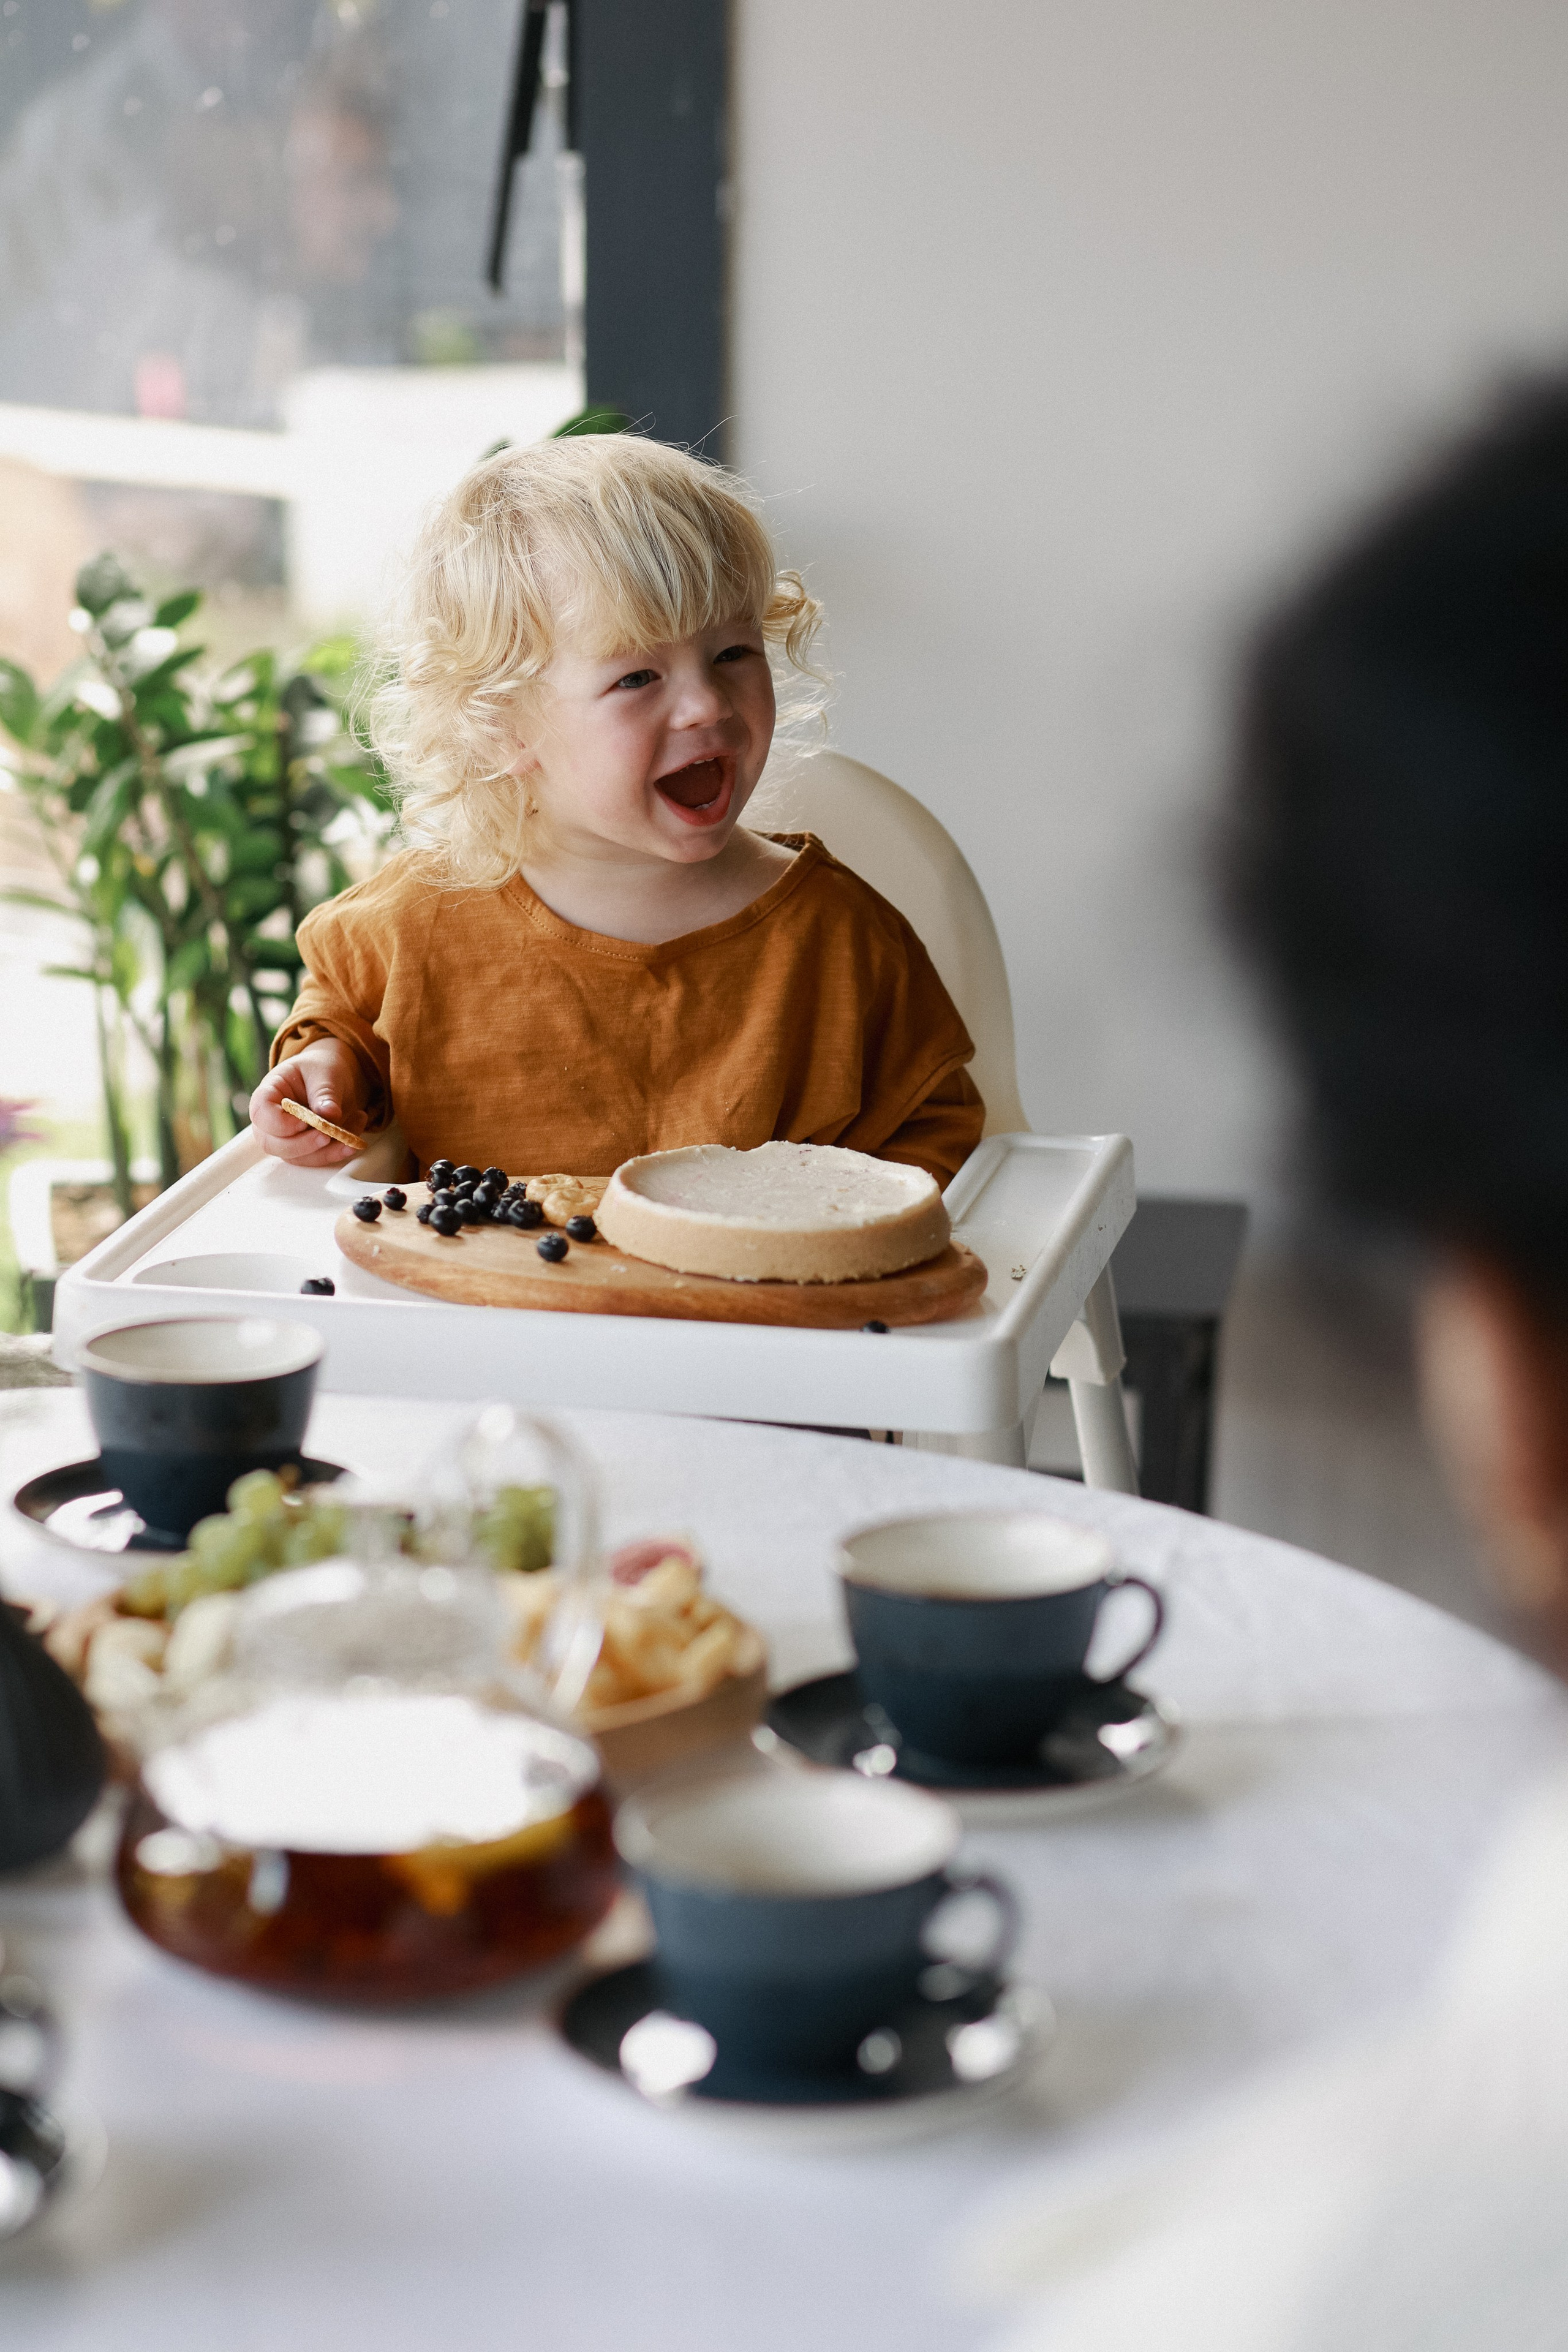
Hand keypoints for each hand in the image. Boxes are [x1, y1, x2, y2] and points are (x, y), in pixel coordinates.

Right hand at [249, 1041, 365, 1166]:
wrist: (331, 1078)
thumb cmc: (320, 1070)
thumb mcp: (325, 1072)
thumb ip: (325, 1092)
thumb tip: (329, 1114)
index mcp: (268, 1093)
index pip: (261, 1113)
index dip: (279, 1124)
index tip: (304, 1122)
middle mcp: (271, 1120)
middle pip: (271, 1143)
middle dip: (302, 1145)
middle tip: (328, 1136)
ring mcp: (284, 1137)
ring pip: (296, 1157)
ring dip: (325, 1152)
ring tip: (351, 1134)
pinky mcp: (303, 1149)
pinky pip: (315, 1159)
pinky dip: (336, 1153)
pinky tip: (353, 1142)